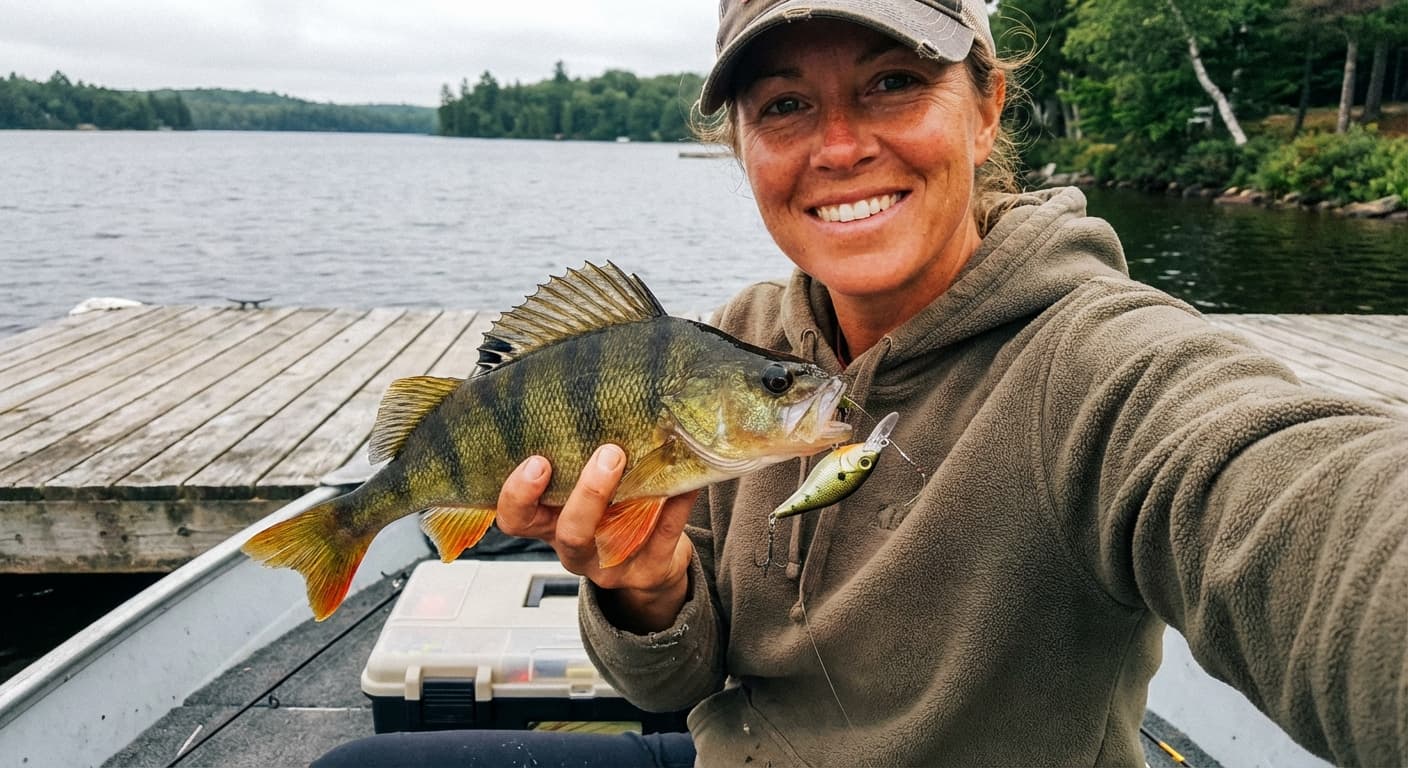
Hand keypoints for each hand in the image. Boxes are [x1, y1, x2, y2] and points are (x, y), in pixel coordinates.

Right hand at [496, 444, 696, 631]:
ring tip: (642, 461)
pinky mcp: (650, 571)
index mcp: (550, 525)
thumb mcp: (581, 494)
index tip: (537, 461)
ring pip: (614, 541)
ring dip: (631, 500)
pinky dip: (675, 506)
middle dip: (588, 494)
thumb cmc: (608, 514)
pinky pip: (663, 537)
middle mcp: (576, 550)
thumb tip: (596, 400)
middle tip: (608, 454)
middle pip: (571, 533)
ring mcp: (612, 565)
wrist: (649, 565)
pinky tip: (684, 482)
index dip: (519, 495)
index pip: (516, 519)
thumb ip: (576, 462)